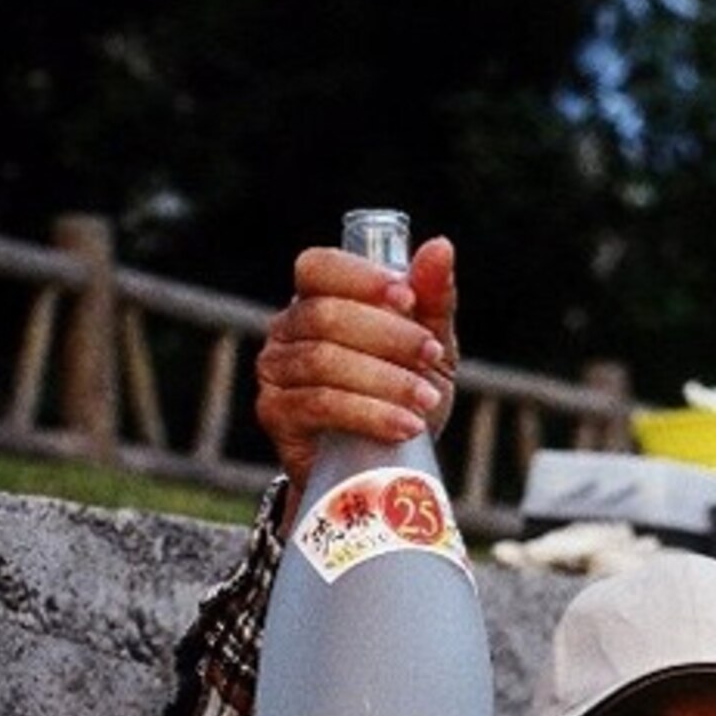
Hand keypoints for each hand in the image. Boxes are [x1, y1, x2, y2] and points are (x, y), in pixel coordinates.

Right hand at [253, 234, 460, 483]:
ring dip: (384, 380)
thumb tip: (440, 246)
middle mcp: (287, 328)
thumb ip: (433, 299)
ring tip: (425, 400)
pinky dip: (368, 413)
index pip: (319, 267)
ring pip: (323, 362)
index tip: (408, 300)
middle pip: (326, 316)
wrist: (385, 468)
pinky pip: (318, 405)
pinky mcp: (275, 414)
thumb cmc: (405, 394)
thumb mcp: (431, 346)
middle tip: (431, 357)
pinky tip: (403, 426)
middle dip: (387, 336)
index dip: (361, 278)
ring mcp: (275, 371)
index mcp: (318, 298)